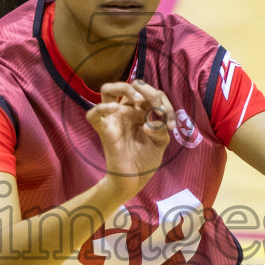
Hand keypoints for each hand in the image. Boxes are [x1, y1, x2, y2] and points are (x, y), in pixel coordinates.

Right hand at [87, 80, 175, 194]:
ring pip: (107, 89)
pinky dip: (102, 108)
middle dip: (148, 91)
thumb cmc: (146, 159)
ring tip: (136, 99)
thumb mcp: (161, 140)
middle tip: (156, 107)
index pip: (151, 94)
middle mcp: (127, 111)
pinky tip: (115, 109)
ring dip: (123, 88)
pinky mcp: (104, 130)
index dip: (164, 103)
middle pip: (131, 85)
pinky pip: (93, 114)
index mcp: (141, 111)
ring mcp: (114, 118)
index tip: (171, 124)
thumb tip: (153, 119)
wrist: (135, 180)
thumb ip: (161, 126)